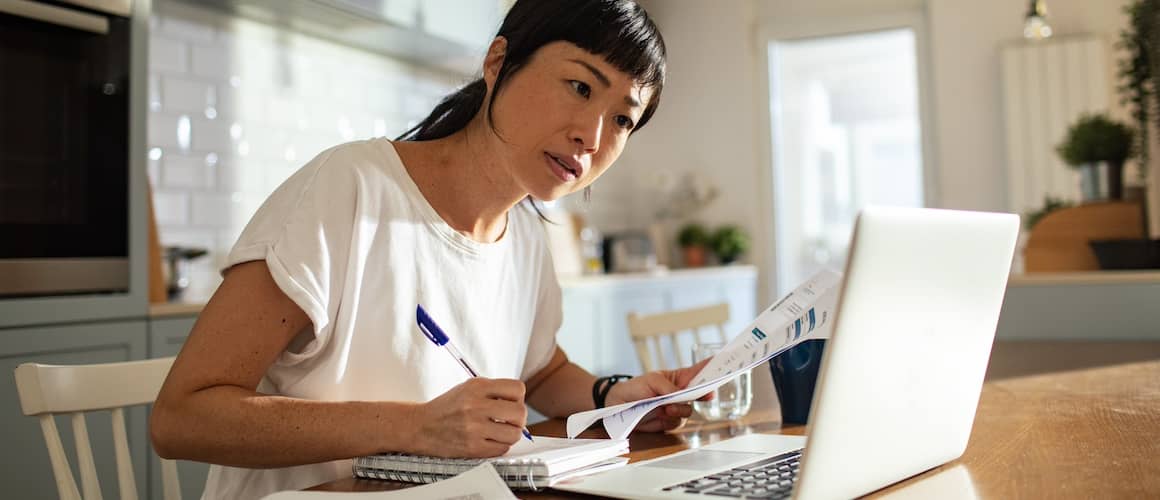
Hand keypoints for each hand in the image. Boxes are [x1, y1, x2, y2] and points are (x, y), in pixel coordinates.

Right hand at [410, 378, 527, 457]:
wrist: (420, 426)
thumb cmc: (447, 408)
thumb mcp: (468, 388)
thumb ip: (493, 392)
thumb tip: (520, 404)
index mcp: (477, 387)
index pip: (517, 389)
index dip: (518, 398)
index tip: (512, 404)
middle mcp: (476, 405)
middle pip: (520, 412)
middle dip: (519, 419)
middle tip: (510, 421)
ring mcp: (474, 428)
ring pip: (514, 434)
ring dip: (511, 435)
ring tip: (500, 432)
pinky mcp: (472, 447)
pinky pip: (502, 449)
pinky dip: (499, 446)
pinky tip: (489, 441)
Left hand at [603, 358, 711, 432]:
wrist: (618, 406)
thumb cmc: (635, 387)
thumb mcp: (651, 380)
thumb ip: (668, 387)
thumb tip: (679, 396)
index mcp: (679, 378)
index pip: (700, 371)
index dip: (713, 368)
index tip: (725, 364)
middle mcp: (681, 393)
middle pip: (701, 393)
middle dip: (706, 393)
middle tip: (708, 394)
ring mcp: (676, 407)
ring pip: (690, 410)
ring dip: (680, 409)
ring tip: (666, 407)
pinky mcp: (669, 421)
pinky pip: (678, 422)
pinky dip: (671, 419)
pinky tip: (661, 415)